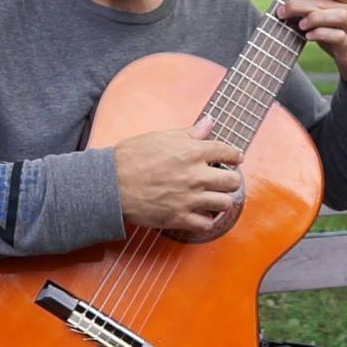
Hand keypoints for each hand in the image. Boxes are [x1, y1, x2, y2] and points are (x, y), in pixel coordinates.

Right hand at [114, 118, 242, 236]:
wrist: (110, 184)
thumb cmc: (131, 157)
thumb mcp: (160, 137)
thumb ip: (189, 133)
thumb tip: (208, 123)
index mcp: (192, 152)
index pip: (227, 152)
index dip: (234, 155)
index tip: (236, 158)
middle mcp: (195, 176)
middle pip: (232, 181)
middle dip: (231, 179)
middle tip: (225, 179)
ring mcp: (189, 199)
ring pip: (224, 203)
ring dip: (221, 199)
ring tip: (215, 197)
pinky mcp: (179, 218)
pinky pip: (207, 223)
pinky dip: (207, 219)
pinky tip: (201, 213)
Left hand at [276, 0, 346, 109]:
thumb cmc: (337, 38)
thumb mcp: (323, 21)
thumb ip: (305, 8)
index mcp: (346, 1)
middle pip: (327, 2)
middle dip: (301, 5)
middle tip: (283, 11)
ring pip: (339, 15)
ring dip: (315, 18)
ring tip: (300, 24)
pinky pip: (338, 36)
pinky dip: (321, 34)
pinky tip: (308, 36)